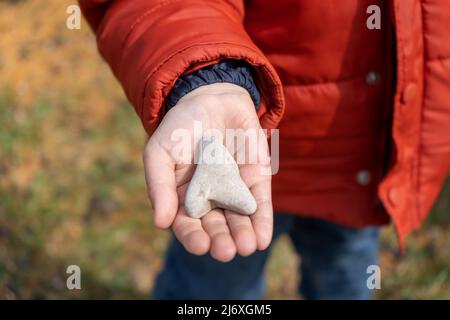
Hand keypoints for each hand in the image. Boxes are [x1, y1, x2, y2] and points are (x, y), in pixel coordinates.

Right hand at [143, 83, 272, 261]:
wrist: (210, 98)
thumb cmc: (179, 127)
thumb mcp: (160, 152)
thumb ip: (159, 186)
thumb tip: (160, 223)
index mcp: (183, 197)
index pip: (187, 224)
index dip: (193, 237)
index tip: (201, 245)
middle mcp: (210, 199)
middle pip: (215, 226)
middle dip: (221, 240)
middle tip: (227, 252)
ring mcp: (234, 190)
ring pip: (239, 219)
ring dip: (243, 235)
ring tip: (246, 247)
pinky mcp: (256, 178)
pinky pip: (260, 202)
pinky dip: (262, 220)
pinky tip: (263, 238)